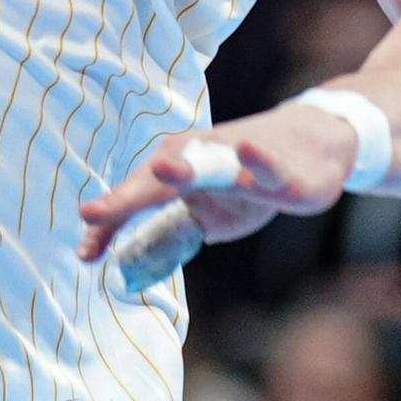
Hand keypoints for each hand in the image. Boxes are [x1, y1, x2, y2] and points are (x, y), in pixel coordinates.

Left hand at [77, 99, 361, 261]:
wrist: (314, 140)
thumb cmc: (250, 175)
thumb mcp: (207, 209)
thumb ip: (168, 231)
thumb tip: (124, 260)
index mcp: (180, 167)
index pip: (138, 198)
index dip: (111, 223)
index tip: (86, 254)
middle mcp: (203, 157)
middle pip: (160, 181)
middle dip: (128, 197)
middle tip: (92, 213)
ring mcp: (241, 159)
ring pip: (210, 165)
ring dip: (186, 167)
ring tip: (162, 168)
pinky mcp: (280, 168)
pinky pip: (268, 164)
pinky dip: (258, 158)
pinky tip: (248, 151)